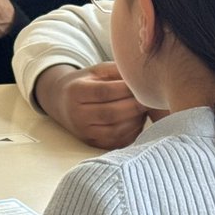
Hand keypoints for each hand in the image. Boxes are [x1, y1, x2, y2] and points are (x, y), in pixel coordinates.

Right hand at [34, 62, 149, 148]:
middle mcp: (76, 115)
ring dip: (135, 120)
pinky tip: (137, 120)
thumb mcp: (97, 71)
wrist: (62, 103)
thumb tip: (143, 77)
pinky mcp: (93, 143)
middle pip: (110, 114)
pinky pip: (117, 141)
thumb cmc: (86, 83)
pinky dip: (132, 131)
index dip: (126, 89)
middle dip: (135, 106)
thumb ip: (118, 71)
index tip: (143, 84)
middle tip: (151, 98)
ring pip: (115, 130)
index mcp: (75, 92)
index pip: (103, 92)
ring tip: (145, 109)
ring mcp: (84, 132)